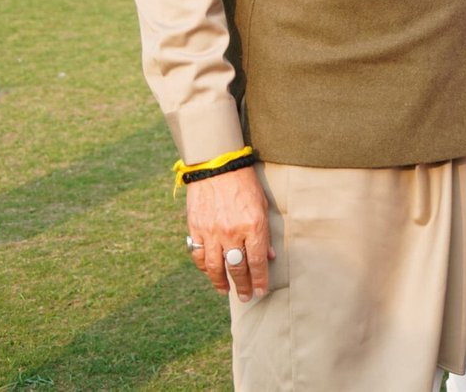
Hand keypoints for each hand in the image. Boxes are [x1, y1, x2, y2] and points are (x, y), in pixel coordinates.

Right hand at [186, 166, 274, 301]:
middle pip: (237, 268)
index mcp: (252, 226)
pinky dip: (204, 267)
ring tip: (226, 291)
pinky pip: (199, 255)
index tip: (260, 291)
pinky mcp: (196, 229)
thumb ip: (265, 233)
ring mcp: (211, 232)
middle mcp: (232, 232)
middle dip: (242, 286)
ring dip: (220, 282)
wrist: (217, 167)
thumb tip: (269, 256)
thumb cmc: (245, 185)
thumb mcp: (263, 206)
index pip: (256, 262)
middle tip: (246, 297)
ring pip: (215, 267)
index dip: (259, 280)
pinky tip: (210, 273)